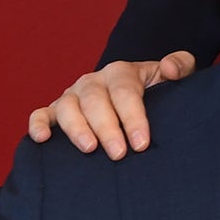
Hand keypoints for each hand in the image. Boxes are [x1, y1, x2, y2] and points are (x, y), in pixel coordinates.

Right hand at [26, 53, 195, 158]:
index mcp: (121, 72)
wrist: (140, 98)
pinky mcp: (55, 112)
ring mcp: (72, 96)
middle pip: (95, 101)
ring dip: (76, 128)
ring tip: (89, 149)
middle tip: (119, 154)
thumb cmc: (159, 92)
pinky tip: (43, 139)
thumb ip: (181, 66)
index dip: (133, 117)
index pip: (125, 92)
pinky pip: (40, 114)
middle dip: (107, 128)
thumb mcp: (175, 76)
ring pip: (67, 107)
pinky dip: (38, 124)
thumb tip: (168, 68)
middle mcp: (93, 82)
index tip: (141, 143)